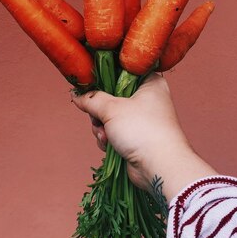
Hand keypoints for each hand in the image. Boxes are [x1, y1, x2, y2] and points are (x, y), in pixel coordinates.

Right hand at [71, 73, 215, 200]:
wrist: (159, 167)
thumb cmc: (142, 130)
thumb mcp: (112, 108)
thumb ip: (92, 98)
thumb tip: (77, 95)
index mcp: (150, 82)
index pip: (122, 71)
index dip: (104, 77)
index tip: (90, 84)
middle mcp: (147, 99)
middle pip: (111, 96)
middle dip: (99, 110)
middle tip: (98, 117)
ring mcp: (141, 119)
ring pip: (109, 116)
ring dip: (101, 127)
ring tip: (106, 135)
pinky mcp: (135, 137)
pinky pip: (113, 132)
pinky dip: (108, 138)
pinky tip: (109, 145)